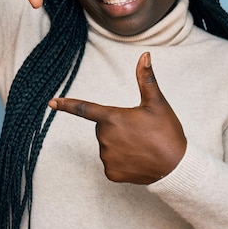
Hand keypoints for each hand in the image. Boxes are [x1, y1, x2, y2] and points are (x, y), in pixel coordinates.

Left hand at [49, 52, 186, 183]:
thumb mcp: (157, 103)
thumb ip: (146, 79)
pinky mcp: (111, 173)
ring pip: (107, 145)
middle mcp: (105, 138)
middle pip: (104, 127)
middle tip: (140, 131)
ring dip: (120, 144)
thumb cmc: (167, 132)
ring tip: (141, 146)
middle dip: (117, 126)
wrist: (176, 167)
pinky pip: (111, 162)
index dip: (66, 105)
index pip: (84, 109)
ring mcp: (107, 157)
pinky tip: (138, 160)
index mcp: (113, 118)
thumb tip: (145, 55)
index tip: (51, 103)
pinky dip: (122, 160)